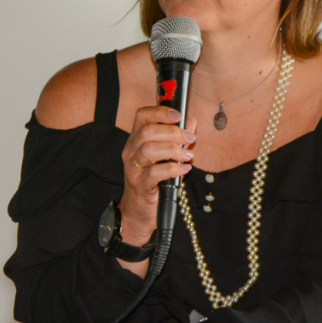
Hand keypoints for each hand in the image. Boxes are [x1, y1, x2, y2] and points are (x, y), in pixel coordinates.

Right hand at [120, 107, 196, 248]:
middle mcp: (130, 151)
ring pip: (149, 149)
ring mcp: (133, 168)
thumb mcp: (165, 156)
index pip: (142, 116)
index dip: (161, 111)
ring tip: (187, 156)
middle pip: (147, 131)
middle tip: (190, 139)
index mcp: (136, 139)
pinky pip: (155, 173)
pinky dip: (173, 168)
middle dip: (173, 132)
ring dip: (173, 150)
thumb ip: (178, 138)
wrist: (139, 210)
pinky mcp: (140, 185)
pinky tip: (184, 169)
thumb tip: (191, 122)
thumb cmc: (154, 180)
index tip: (179, 116)